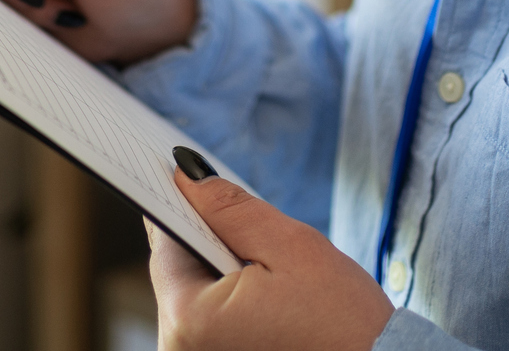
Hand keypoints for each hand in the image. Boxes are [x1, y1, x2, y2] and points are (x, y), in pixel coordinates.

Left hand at [149, 164, 393, 350]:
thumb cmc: (342, 323)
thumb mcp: (291, 247)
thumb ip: (232, 209)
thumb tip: (187, 176)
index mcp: (189, 319)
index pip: (166, 241)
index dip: (184, 203)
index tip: (192, 174)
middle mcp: (179, 348)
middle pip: (178, 269)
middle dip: (211, 241)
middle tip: (257, 237)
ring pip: (194, 293)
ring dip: (222, 271)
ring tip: (270, 275)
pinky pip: (209, 318)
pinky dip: (229, 298)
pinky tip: (266, 297)